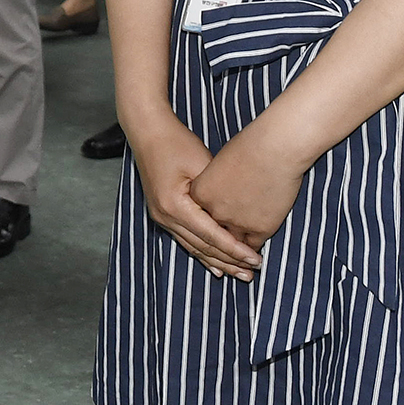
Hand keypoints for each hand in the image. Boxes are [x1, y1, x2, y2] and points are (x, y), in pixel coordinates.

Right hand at [124, 109, 261, 280]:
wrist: (147, 130)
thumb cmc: (175, 142)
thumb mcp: (203, 165)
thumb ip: (217, 194)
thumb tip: (236, 219)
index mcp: (175, 205)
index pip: (211, 236)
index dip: (235, 250)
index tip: (256, 259)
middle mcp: (165, 216)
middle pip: (202, 247)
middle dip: (229, 262)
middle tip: (253, 273)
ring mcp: (160, 216)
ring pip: (193, 247)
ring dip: (216, 261)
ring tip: (238, 274)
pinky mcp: (161, 212)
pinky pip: (185, 239)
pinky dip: (201, 253)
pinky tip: (214, 266)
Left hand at [188, 124, 305, 254]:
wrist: (275, 148)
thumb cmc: (249, 147)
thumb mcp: (220, 164)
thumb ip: (214, 184)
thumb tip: (216, 194)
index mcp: (200, 194)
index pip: (199, 216)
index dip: (206, 223)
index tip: (209, 232)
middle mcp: (214, 212)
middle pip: (213, 234)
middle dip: (219, 247)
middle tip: (224, 261)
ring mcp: (236, 222)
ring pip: (232, 245)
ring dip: (235, 254)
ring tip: (240, 264)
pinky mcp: (259, 228)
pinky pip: (252, 245)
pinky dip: (251, 250)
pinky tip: (253, 255)